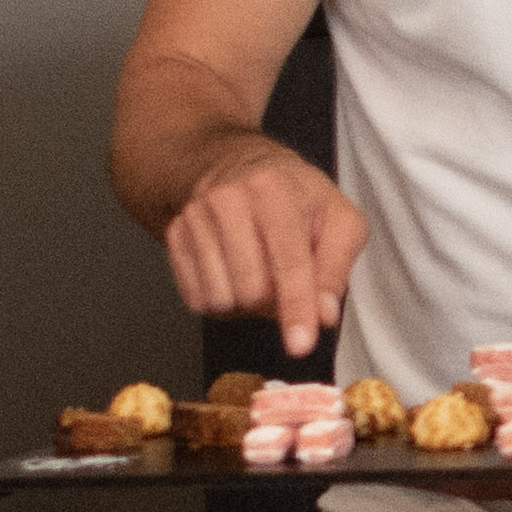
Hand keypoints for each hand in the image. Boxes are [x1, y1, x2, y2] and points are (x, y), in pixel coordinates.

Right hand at [156, 138, 365, 355]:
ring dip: (245, 302)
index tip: (300, 345)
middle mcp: (227, 198)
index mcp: (274, 189)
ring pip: (220, 297)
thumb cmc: (295, 197)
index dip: (297, 306)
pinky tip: (232, 272)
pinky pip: (195, 298)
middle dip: (271, 300)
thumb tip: (323, 314)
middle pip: (250, 288)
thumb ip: (337, 266)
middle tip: (282, 278)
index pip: (288, 261)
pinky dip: (220, 299)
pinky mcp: (174, 235)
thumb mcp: (338, 219)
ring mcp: (194, 216)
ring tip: (257, 272)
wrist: (236, 166)